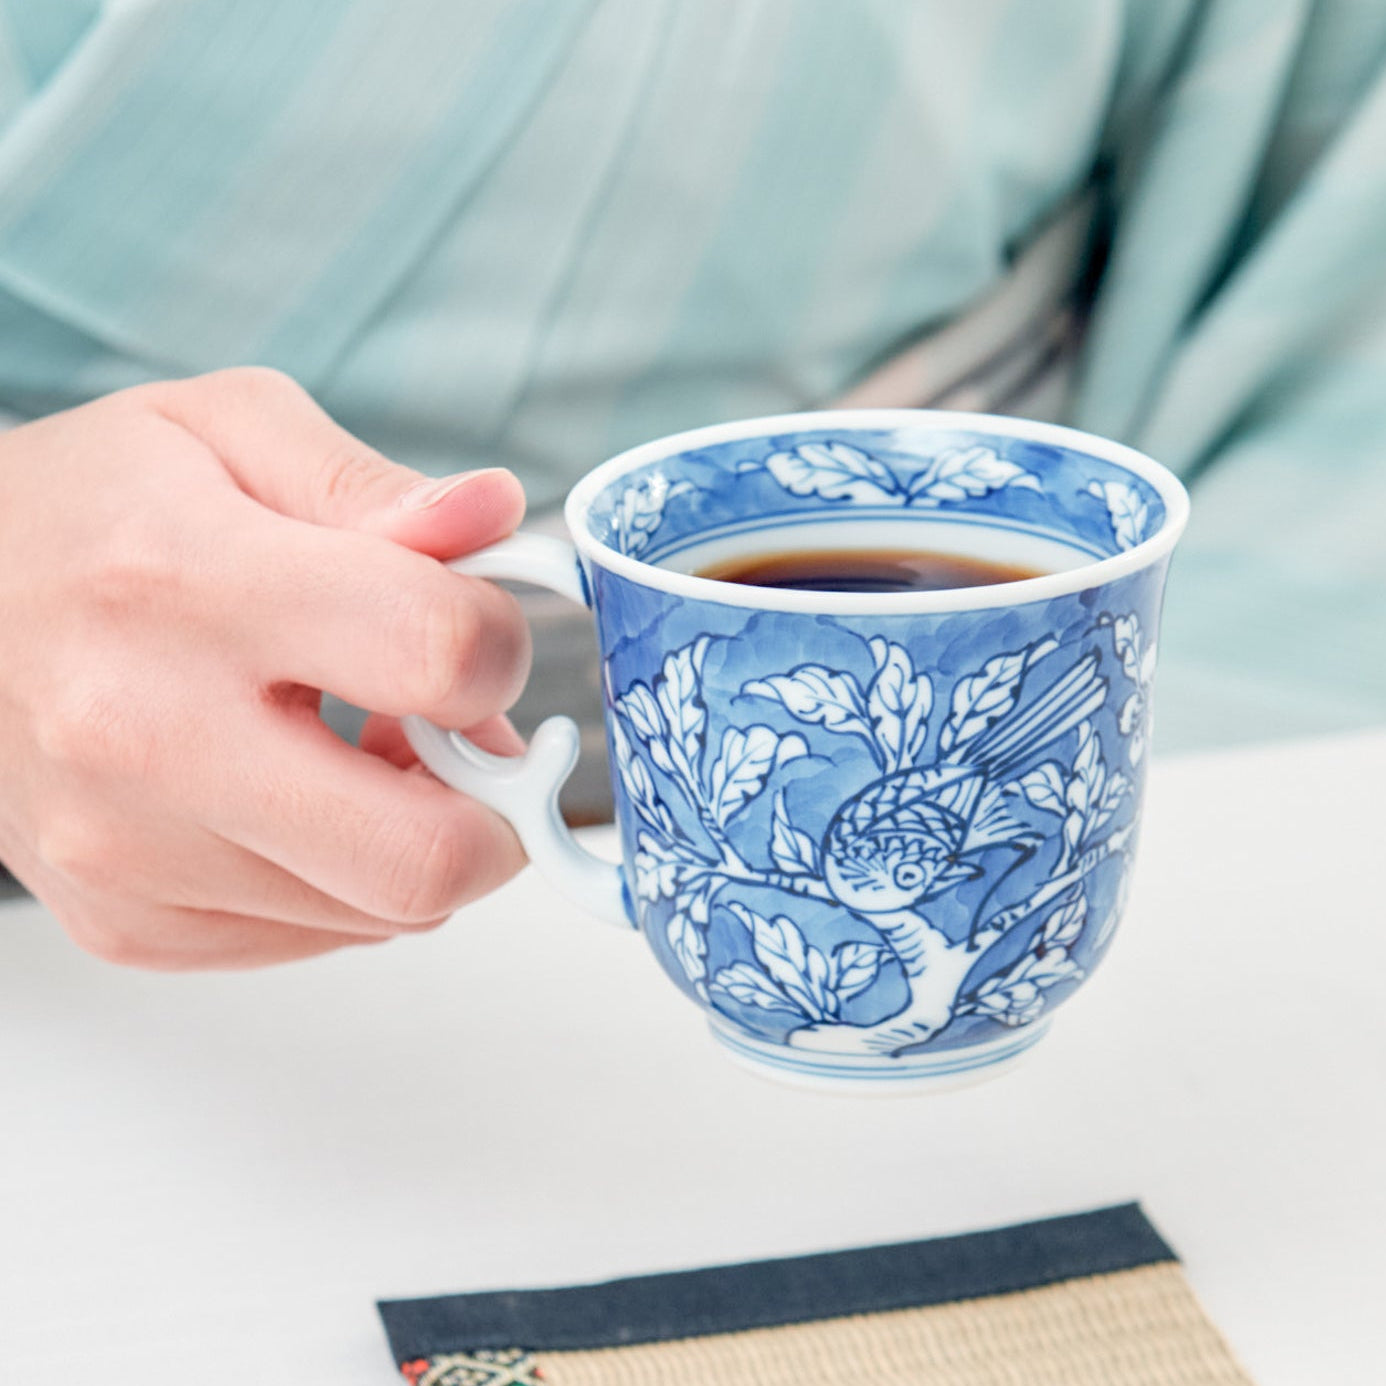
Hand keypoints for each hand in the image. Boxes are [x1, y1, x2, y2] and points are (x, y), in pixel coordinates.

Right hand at [0, 368, 531, 968]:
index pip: (439, 656)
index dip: (500, 646)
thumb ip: (376, 487)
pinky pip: (321, 935)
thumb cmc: (94, 510)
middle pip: (426, 857)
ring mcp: (130, 856)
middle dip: (497, 805)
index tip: (477, 635)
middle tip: (466, 735)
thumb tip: (499, 515)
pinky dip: (348, 872)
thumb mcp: (230, 431)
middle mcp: (147, 740)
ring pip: (387, 911)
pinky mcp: (129, 925)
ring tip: (358, 740)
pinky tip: (302, 790)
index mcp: (186, 584)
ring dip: (418, 831)